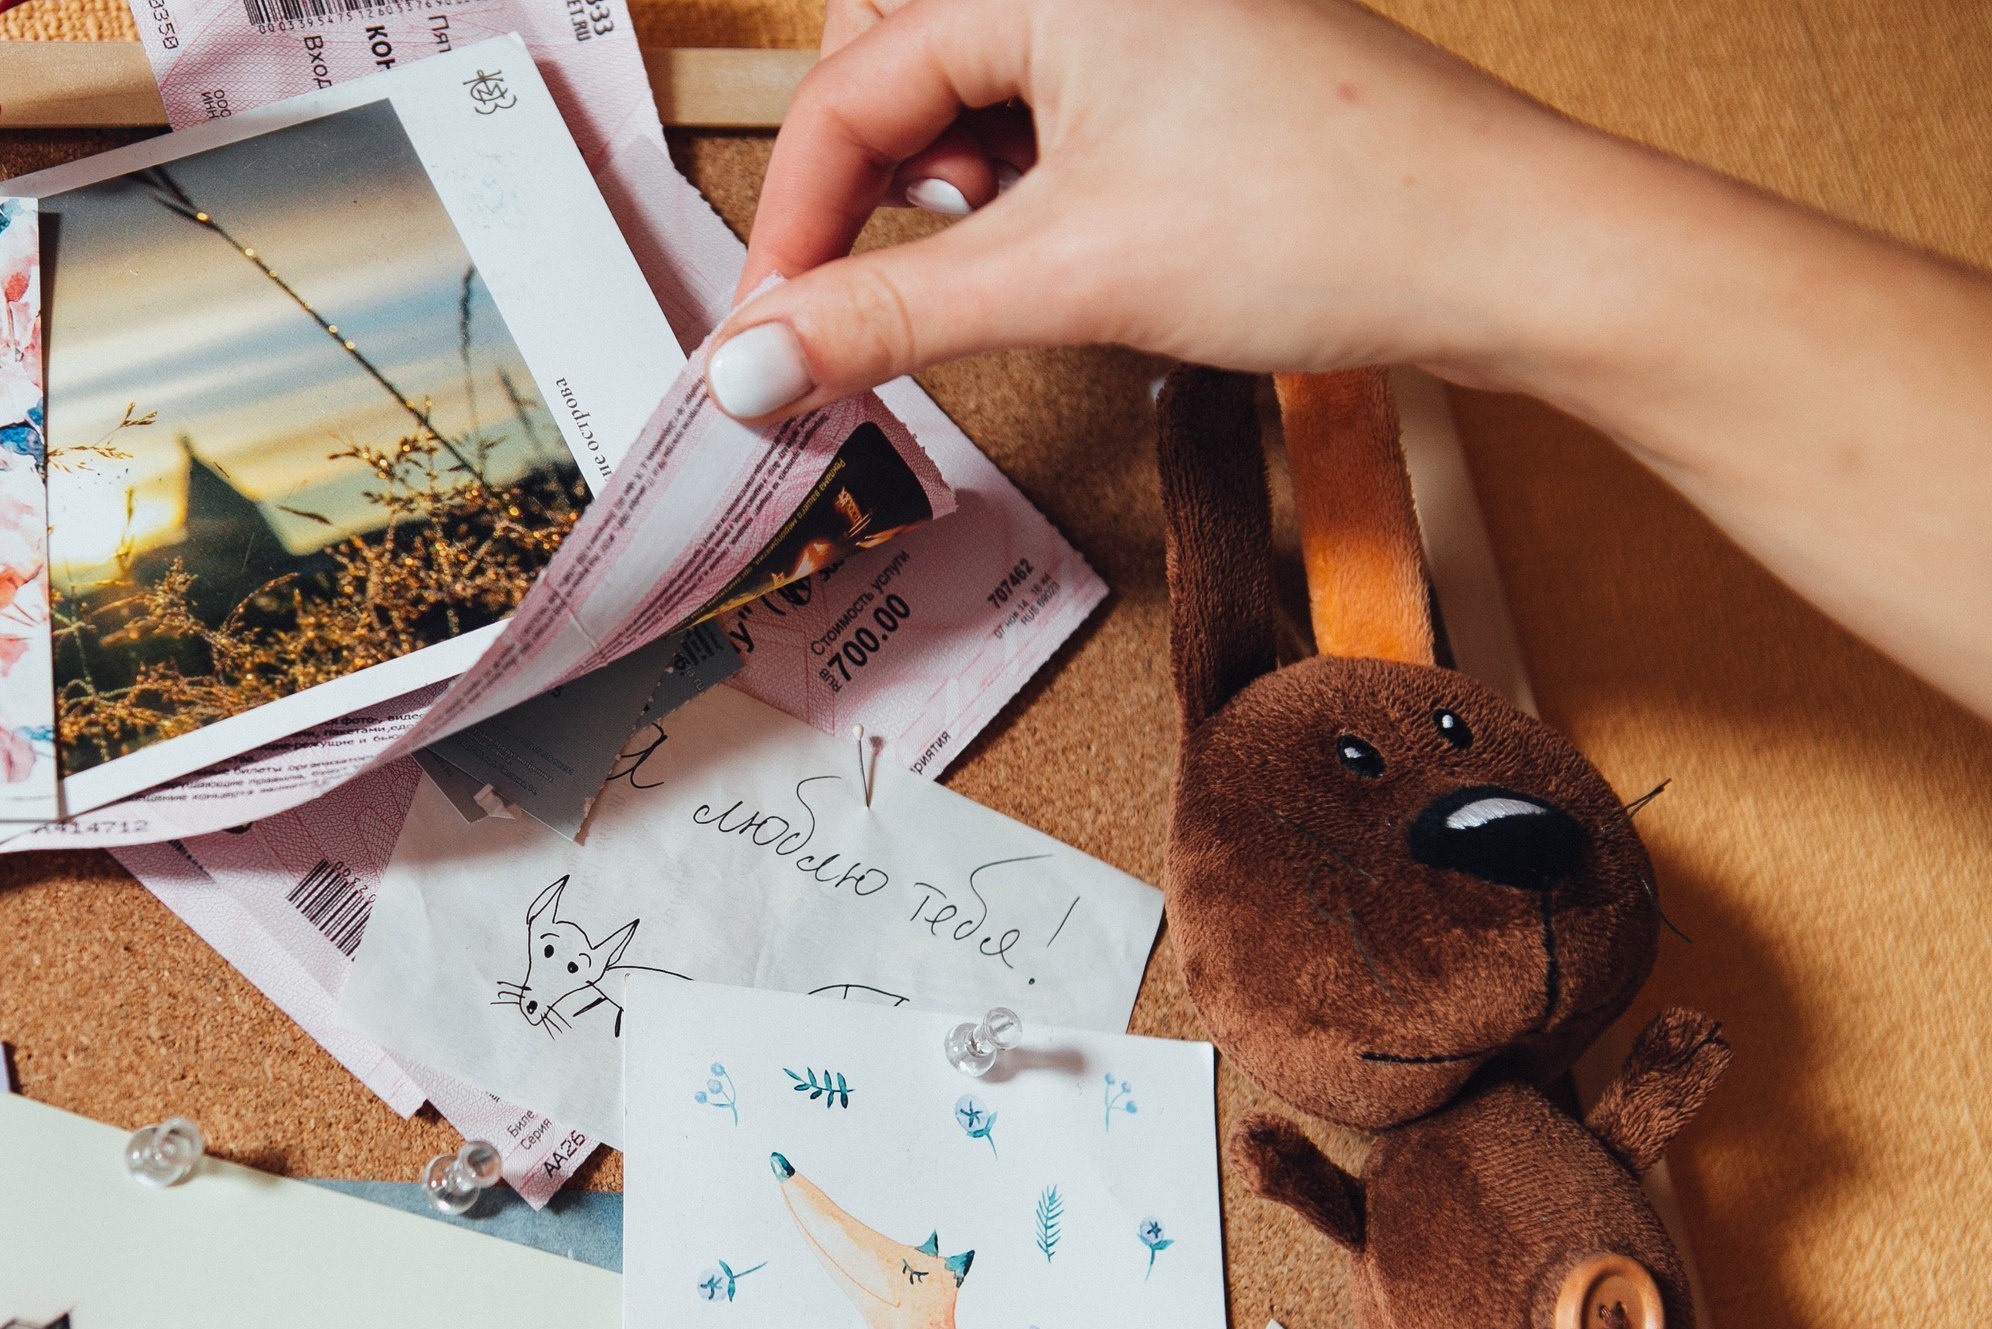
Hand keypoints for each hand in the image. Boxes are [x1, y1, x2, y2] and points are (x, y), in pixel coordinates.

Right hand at [706, 0, 1641, 420]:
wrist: (1504, 247)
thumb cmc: (1327, 220)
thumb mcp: (1067, 275)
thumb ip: (886, 315)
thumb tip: (751, 365)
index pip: (847, 93)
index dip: (795, 227)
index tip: (765, 342)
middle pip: (891, 60)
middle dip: (873, 183)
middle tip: (894, 285)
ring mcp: (1138, 10)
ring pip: (966, 86)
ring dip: (952, 189)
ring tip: (1020, 260)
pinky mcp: (1180, 59)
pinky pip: (1044, 104)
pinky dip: (1022, 183)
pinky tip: (1071, 243)